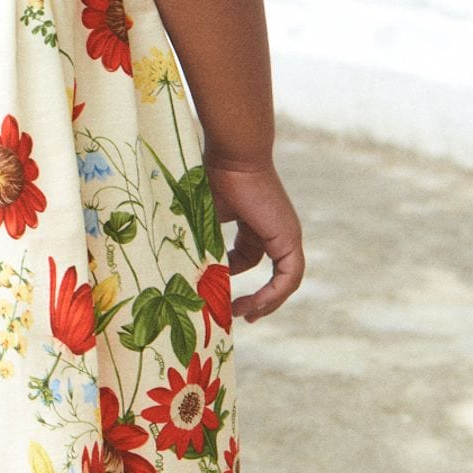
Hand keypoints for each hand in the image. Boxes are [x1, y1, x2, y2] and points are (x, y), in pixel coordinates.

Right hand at [204, 157, 303, 319]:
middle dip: (257, 298)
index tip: (217, 295)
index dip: (232, 277)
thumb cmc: (214, 178)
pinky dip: (275, 293)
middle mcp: (275, 231)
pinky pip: (290, 276)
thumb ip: (201, 242)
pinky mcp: (289, 238)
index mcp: (255, 223)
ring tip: (245, 315)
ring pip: (285, 280)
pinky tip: (256, 305)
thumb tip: (182, 269)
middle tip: (236, 315)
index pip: (249, 258)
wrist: (233, 157)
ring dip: (267, 302)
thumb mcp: (203, 218)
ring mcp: (286, 235)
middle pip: (271, 273)